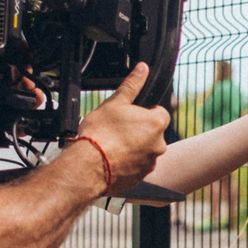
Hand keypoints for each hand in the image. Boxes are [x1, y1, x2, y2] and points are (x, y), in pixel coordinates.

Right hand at [75, 64, 170, 189]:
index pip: (160, 112)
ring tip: (112, 146)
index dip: (144, 111)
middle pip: (152, 132)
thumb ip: (132, 85)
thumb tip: (142, 69)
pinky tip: (112, 159)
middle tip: (118, 130)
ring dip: (134, 148)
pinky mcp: (140, 178)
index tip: (130, 114)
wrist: (88, 167)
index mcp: (156, 123)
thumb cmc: (100, 134)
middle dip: (139, 131)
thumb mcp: (115, 102)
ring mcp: (150, 163)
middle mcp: (159, 144)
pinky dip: (128, 163)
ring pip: (145, 150)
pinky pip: (137, 167)